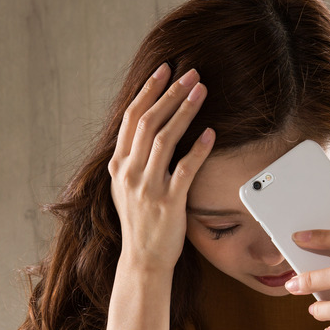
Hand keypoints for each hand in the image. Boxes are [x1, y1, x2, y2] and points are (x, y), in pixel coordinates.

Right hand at [108, 64, 214, 271]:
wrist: (143, 258)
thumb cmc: (140, 221)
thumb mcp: (124, 186)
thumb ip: (130, 158)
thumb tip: (144, 127)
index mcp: (118, 165)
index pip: (131, 117)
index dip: (148, 90)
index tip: (164, 70)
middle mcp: (129, 172)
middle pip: (148, 121)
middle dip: (170, 93)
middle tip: (191, 73)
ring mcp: (148, 187)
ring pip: (165, 138)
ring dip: (185, 111)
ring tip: (201, 91)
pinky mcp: (169, 202)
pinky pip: (185, 169)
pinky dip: (199, 148)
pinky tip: (211, 133)